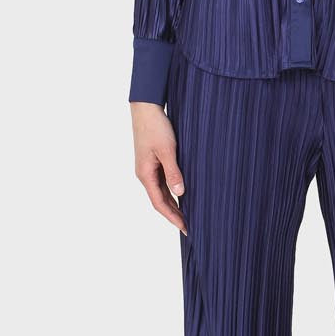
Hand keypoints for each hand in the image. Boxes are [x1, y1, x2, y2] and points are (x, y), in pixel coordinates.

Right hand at [131, 101, 187, 234]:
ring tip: (187, 214)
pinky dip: (172, 190)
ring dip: (173, 203)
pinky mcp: (153, 160)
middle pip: (160, 200)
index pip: (159, 203)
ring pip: (161, 191)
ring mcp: (148, 167)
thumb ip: (173, 172)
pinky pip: (162, 181)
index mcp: (145, 174)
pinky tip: (182, 193)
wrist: (146, 108)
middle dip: (174, 214)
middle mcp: (145, 174)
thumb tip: (180, 193)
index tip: (184, 227)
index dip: (172, 217)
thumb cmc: (155, 127)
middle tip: (189, 226)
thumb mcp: (167, 150)